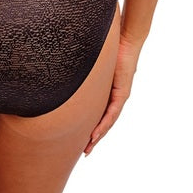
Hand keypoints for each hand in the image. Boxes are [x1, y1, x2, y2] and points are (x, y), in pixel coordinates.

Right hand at [84, 33, 141, 154]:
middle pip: (104, 122)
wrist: (126, 40)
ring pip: (108, 122)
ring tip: (88, 148)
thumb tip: (66, 68)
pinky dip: (104, 125)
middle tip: (85, 152)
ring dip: (98, 136)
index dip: (91, 127)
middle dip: (94, 138)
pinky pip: (112, 113)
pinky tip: (96, 134)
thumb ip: (84, 69)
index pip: (99, 113)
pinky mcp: (122, 93)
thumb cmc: (109, 47)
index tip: (82, 138)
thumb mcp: (93, 63)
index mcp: (108, 91)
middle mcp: (115, 97)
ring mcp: (120, 96)